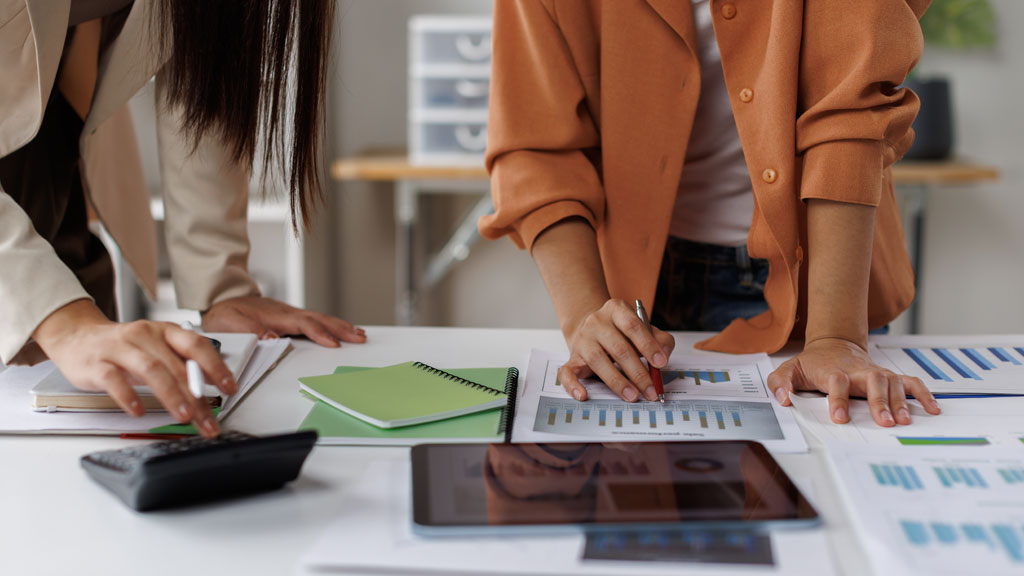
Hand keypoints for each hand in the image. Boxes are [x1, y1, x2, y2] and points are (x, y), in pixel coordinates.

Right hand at [32, 300, 234, 436]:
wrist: (77, 336)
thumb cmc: (124, 346)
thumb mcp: (156, 348)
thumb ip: (181, 364)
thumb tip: (210, 387)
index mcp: (165, 331)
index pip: (197, 345)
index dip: (216, 366)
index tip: (229, 388)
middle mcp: (145, 335)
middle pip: (177, 366)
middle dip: (196, 396)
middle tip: (208, 420)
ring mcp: (120, 348)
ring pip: (151, 370)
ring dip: (171, 395)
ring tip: (184, 415)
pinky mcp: (96, 363)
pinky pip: (114, 379)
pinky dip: (128, 396)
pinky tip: (138, 411)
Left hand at [202, 296, 365, 346]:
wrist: (222, 299)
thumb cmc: (225, 314)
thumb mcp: (232, 324)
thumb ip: (253, 331)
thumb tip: (275, 339)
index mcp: (276, 316)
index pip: (304, 325)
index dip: (320, 334)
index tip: (335, 344)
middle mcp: (287, 313)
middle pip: (320, 319)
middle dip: (342, 328)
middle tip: (360, 337)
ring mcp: (290, 314)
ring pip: (320, 318)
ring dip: (340, 326)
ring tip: (359, 333)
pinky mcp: (289, 317)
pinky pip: (315, 320)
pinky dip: (330, 324)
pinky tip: (338, 329)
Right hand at [558, 299, 674, 402]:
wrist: (593, 329)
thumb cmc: (623, 333)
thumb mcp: (644, 329)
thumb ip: (660, 339)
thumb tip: (664, 356)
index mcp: (616, 310)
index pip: (633, 326)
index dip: (648, 346)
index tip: (661, 363)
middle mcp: (596, 322)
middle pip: (618, 348)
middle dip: (638, 372)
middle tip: (650, 389)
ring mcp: (582, 340)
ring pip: (598, 361)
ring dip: (617, 382)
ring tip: (632, 396)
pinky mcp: (572, 358)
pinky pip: (567, 373)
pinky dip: (573, 386)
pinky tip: (584, 396)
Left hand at [768, 337, 940, 426]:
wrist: (833, 344)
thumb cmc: (812, 363)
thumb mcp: (789, 369)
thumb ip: (780, 383)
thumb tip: (783, 398)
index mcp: (833, 371)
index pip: (837, 383)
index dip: (838, 399)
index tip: (839, 418)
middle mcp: (858, 371)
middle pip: (872, 381)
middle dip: (878, 401)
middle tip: (884, 422)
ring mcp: (875, 372)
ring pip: (892, 382)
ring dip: (900, 401)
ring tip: (904, 421)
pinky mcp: (888, 375)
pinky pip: (909, 382)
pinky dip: (922, 393)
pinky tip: (932, 408)